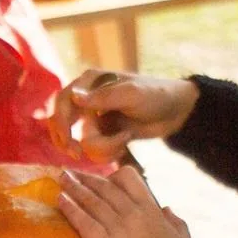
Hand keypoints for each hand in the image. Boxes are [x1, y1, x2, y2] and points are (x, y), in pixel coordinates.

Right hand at [47, 69, 199, 161]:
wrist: (176, 112)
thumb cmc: (156, 95)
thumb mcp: (131, 94)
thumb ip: (102, 97)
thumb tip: (73, 96)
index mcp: (90, 82)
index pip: (63, 101)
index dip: (60, 122)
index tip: (69, 140)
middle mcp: (87, 98)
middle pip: (62, 122)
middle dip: (70, 140)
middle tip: (77, 154)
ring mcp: (95, 117)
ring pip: (80, 139)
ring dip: (99, 147)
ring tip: (122, 144)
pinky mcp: (104, 133)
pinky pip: (94, 148)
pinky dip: (107, 151)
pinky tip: (124, 145)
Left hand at [57, 167, 193, 237]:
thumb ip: (175, 221)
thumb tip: (166, 209)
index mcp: (150, 208)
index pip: (129, 179)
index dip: (113, 176)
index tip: (103, 178)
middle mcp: (131, 212)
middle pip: (104, 188)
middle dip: (86, 179)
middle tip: (70, 173)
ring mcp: (116, 226)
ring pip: (91, 201)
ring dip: (73, 188)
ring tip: (61, 179)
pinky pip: (83, 221)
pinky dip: (70, 209)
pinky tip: (60, 200)